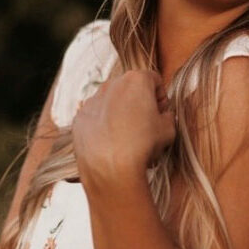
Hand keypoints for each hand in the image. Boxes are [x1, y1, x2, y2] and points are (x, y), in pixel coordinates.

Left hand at [71, 70, 175, 192]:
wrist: (111, 168)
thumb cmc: (142, 145)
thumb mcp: (169, 128)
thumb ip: (167, 115)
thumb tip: (162, 116)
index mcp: (136, 80)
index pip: (154, 80)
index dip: (161, 97)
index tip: (162, 113)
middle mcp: (112, 85)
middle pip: (131, 88)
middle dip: (140, 102)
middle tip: (146, 124)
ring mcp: (93, 100)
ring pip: (112, 101)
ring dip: (121, 113)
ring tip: (128, 137)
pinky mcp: (80, 118)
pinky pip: (96, 116)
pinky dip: (104, 125)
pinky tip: (112, 143)